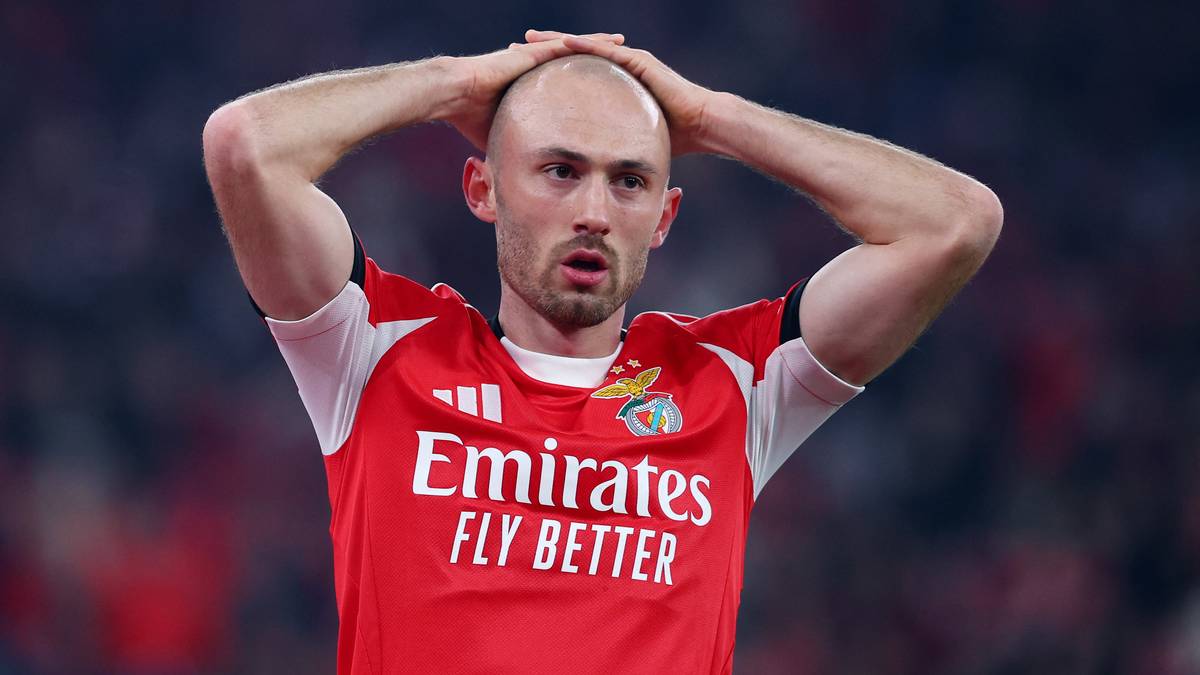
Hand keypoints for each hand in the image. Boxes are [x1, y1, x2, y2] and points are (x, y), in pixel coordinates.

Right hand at [441, 33, 624, 150]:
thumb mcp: (504, 133)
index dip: (582, 78)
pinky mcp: (532, 54)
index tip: (602, 82)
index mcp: (529, 82)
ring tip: (621, 41)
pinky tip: (607, 41)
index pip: (563, 78)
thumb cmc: (470, 116)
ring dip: (599, 44)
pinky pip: (567, 46)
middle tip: (621, 56)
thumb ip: (517, 145)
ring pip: (574, 47)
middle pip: (573, 57)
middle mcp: (534, 65)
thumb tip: (520, 171)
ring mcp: (534, 57)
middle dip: (596, 56)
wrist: (455, 96)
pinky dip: (588, 43)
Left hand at [526, 32, 715, 155]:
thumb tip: (589, 173)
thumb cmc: (671, 137)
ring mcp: (628, 61)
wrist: (701, 125)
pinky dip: (585, 46)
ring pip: (586, 46)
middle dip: (544, 50)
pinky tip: (563, 42)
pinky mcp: (639, 62)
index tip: (520, 70)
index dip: (547, 69)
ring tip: (530, 39)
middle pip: (574, 54)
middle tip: (515, 47)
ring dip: (557, 41)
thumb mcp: (627, 141)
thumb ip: (608, 147)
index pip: (573, 72)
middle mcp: (618, 67)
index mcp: (612, 84)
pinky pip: (606, 52)